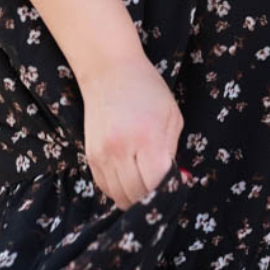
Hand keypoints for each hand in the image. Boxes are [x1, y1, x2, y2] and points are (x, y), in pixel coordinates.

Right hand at [79, 52, 185, 210]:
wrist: (108, 71)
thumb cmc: (147, 90)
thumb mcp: (171, 117)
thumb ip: (173, 152)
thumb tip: (178, 181)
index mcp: (146, 139)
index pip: (157, 183)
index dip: (170, 191)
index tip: (178, 186)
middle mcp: (121, 150)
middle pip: (137, 195)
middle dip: (154, 198)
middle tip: (164, 191)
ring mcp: (102, 155)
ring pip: (119, 196)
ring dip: (135, 198)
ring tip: (148, 188)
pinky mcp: (91, 156)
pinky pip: (105, 187)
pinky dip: (119, 191)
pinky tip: (130, 181)